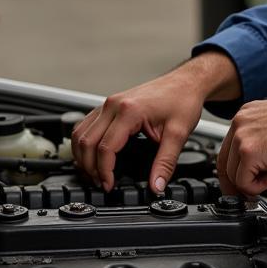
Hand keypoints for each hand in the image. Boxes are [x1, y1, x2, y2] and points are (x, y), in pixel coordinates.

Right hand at [72, 52, 238, 192]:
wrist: (186, 82)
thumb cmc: (183, 100)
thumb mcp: (179, 134)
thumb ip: (165, 163)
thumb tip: (156, 185)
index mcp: (129, 111)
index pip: (105, 148)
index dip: (104, 172)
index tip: (109, 186)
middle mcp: (113, 104)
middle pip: (86, 142)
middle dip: (89, 168)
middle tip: (101, 184)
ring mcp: (109, 103)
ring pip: (80, 133)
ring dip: (82, 156)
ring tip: (94, 174)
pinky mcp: (109, 105)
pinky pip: (86, 125)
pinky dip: (84, 142)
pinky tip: (91, 155)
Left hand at [217, 96, 266, 195]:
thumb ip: (261, 136)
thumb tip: (258, 158)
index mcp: (246, 115)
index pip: (229, 146)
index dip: (235, 166)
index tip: (241, 178)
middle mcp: (240, 123)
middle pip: (224, 161)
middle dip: (234, 182)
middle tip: (246, 192)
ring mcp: (242, 138)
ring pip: (232, 174)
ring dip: (249, 184)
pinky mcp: (249, 153)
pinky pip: (243, 181)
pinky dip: (255, 188)